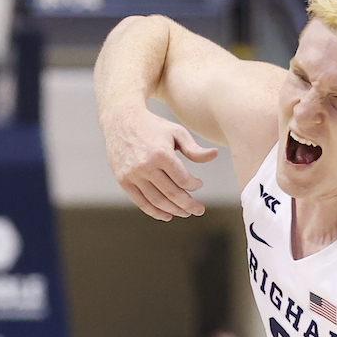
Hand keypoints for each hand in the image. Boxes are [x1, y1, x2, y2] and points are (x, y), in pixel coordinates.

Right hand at [102, 100, 217, 220]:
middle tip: (199, 210)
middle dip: (188, 204)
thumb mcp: (176, 132)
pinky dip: (154, 212)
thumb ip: (194, 148)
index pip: (183, 179)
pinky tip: (166, 215)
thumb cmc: (152, 126)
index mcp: (162, 154)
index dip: (194, 185)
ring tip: (184, 213)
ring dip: (173, 210)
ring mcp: (133, 175)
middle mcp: (146, 166)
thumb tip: (214, 155)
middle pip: (171, 193)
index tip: (198, 184)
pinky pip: (140, 202)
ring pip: (156, 201)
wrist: (121, 121)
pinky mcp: (123, 180)